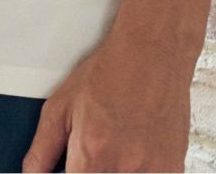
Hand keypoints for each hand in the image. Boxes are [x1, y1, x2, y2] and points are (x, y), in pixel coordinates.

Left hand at [21, 28, 192, 172]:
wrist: (151, 52)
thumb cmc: (108, 73)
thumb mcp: (62, 106)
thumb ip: (43, 149)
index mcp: (91, 156)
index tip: (74, 166)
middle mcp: (122, 168)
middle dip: (93, 169)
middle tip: (97, 152)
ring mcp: (151, 170)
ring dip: (117, 169)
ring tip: (117, 145)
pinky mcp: (172, 168)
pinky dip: (140, 169)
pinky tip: (135, 149)